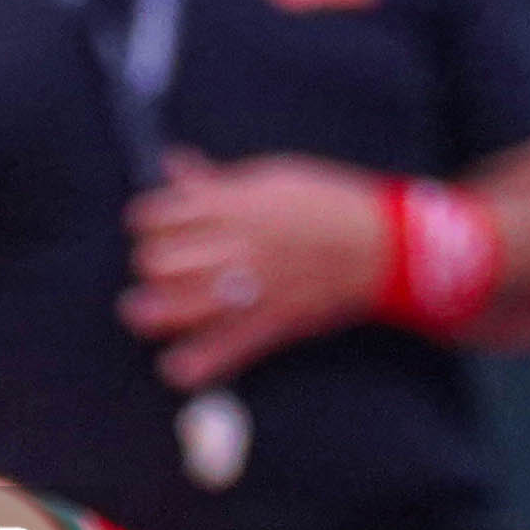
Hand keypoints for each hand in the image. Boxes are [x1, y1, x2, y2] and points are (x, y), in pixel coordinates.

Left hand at [120, 150, 389, 388]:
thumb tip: (173, 164)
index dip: (148, 221)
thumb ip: (216, 180)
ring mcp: (249, 288)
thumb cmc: (328, 205)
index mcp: (235, 205)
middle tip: (161, 268)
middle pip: (156, 262)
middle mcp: (234, 246)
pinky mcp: (267, 324)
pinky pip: (218, 354)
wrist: (381, 245)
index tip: (155, 226)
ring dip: (152, 312)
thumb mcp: (271, 178)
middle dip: (151, 264)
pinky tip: (177, 363)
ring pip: (172, 308)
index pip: (156, 214)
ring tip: (150, 310)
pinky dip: (191, 365)